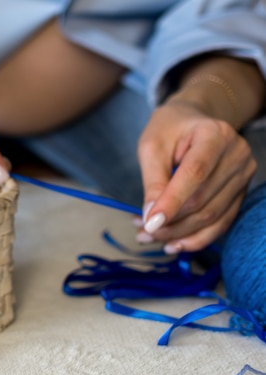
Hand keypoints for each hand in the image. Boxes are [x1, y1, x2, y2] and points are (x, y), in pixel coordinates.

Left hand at [136, 99, 255, 252]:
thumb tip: (151, 218)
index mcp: (214, 134)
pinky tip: (173, 243)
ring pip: (211, 217)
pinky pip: (221, 223)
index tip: (149, 223)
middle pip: (203, 200)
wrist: (192, 121)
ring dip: (179, 234)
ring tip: (150, 236)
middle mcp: (237, 154)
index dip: (171, 202)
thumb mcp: (151, 147)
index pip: (195, 174)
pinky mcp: (240, 192)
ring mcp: (243, 174)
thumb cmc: (169, 130)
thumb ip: (153, 181)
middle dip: (170, 223)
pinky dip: (196, 238)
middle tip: (142, 232)